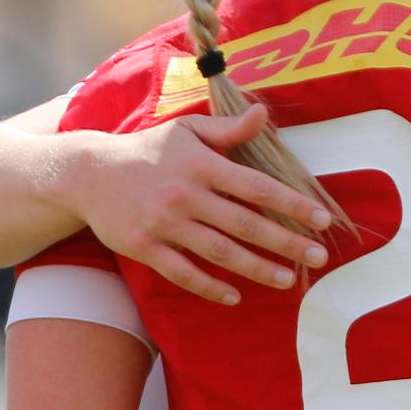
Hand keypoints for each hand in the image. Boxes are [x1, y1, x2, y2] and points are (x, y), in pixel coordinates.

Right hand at [66, 108, 329, 304]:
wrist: (88, 172)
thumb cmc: (148, 150)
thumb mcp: (187, 131)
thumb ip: (229, 129)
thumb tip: (264, 113)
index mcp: (202, 165)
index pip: (258, 188)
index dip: (293, 204)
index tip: (322, 220)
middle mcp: (185, 195)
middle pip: (246, 225)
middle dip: (286, 243)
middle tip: (319, 257)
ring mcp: (164, 224)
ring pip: (219, 252)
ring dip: (257, 269)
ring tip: (288, 280)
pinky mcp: (143, 247)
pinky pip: (183, 273)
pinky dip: (210, 288)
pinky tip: (234, 296)